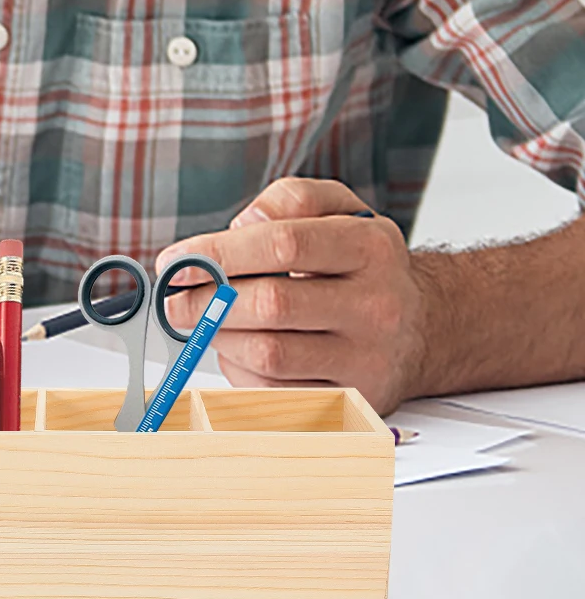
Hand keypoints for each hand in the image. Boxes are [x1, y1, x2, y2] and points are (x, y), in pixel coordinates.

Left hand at [156, 178, 430, 414]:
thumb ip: (289, 199)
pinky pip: (280, 393)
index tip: (175, 261)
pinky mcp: (356, 399)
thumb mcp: (338, 208)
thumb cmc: (362, 262)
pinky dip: (243, 371)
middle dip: (206, 301)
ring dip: (219, 337)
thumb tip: (243, 223)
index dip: (219, 253)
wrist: (425, 324)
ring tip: (202, 322)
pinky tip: (236, 349)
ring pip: (271, 353)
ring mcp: (369, 358)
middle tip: (172, 301)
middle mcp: (376, 304)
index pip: (282, 244)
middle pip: (272, 303)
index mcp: (369, 247)